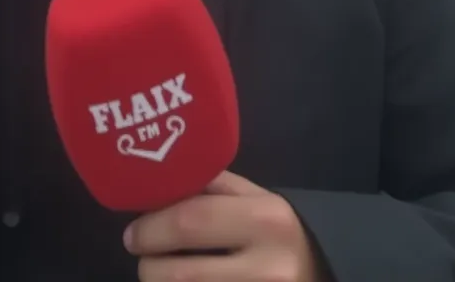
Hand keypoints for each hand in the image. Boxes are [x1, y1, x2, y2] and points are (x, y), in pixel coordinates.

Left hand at [123, 169, 324, 280]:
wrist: (321, 273)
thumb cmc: (277, 231)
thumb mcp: (255, 197)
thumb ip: (211, 186)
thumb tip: (156, 182)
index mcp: (265, 220)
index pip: (190, 223)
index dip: (152, 228)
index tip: (133, 232)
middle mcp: (266, 268)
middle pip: (180, 273)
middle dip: (148, 263)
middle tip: (141, 253)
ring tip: (160, 270)